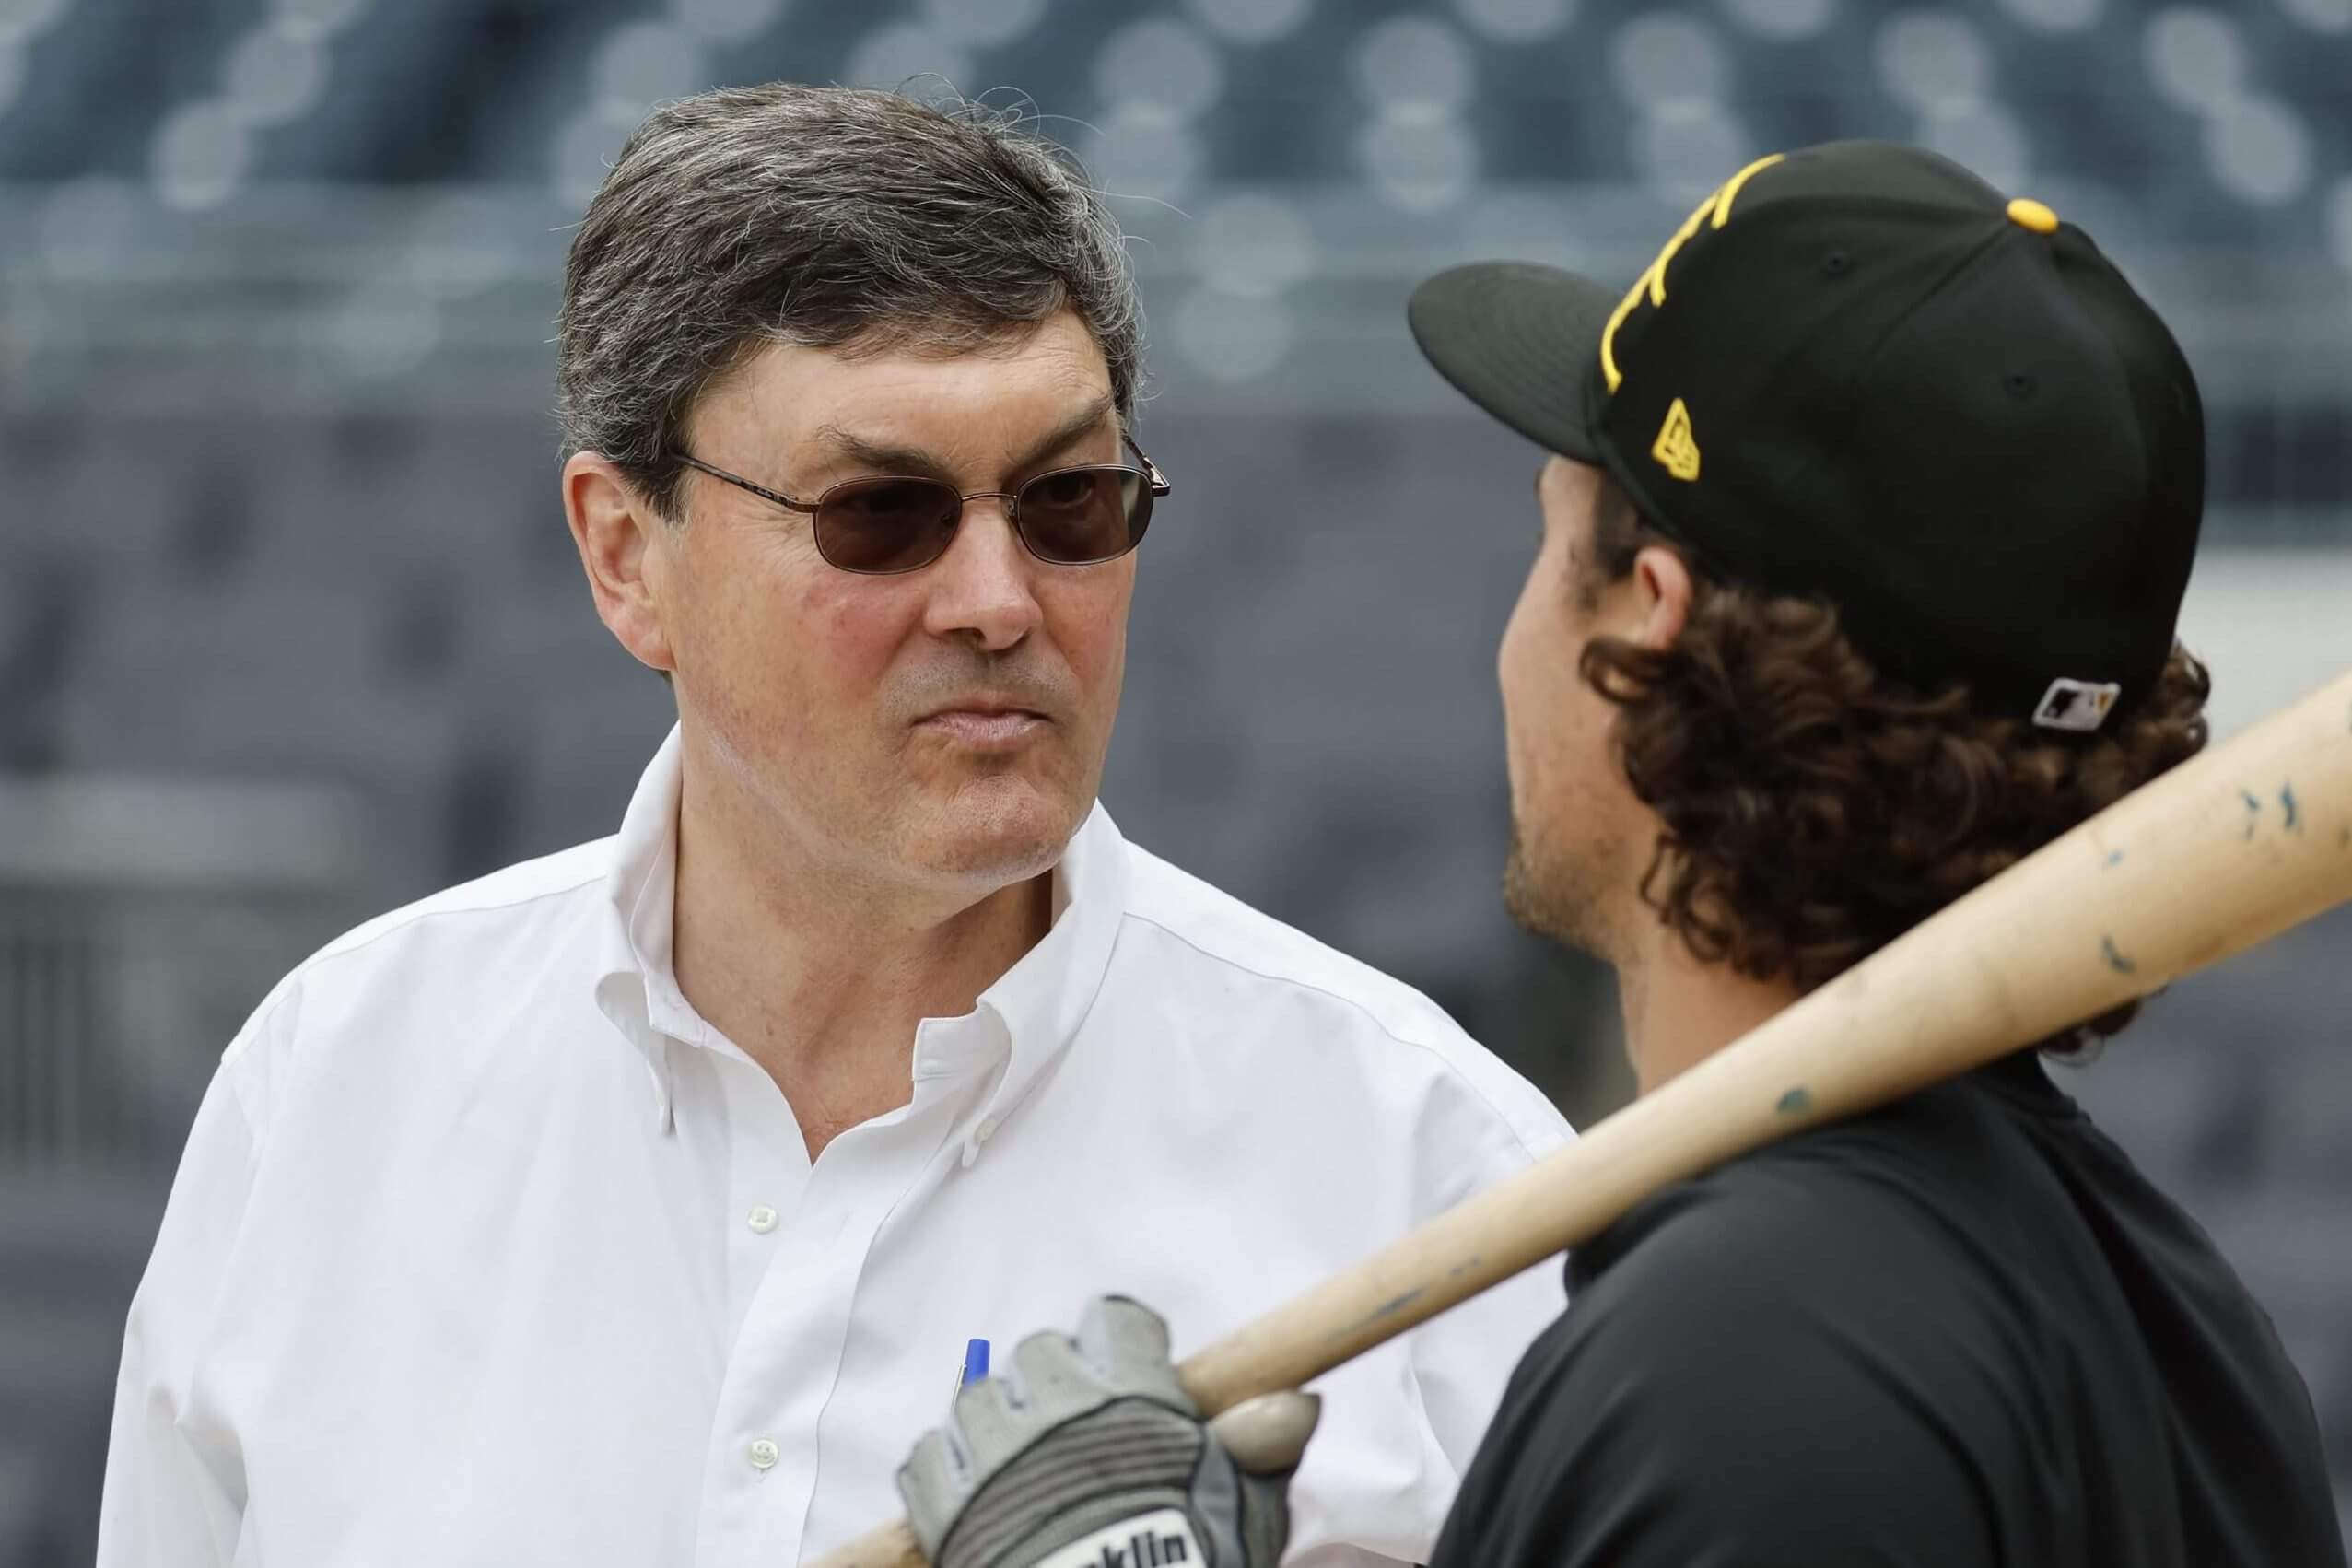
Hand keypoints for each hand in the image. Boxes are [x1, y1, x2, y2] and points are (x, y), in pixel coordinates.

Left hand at [897, 1296, 1319, 1567]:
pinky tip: (981, 1494)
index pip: (1112, 1320)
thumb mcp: (1242, 1509)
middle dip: (1058, 1383)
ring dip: (1000, 1423)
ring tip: (1027, 1467)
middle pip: (1040, 1352)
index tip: (1132, 1376)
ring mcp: (993, 1452)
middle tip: (1080, 1433)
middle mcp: (1054, 1406)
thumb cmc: (1186, 1565)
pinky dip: (949, 1467)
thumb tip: (1298, 1400)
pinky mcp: (946, 1502)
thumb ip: (1261, 1448)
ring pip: (980, 1397)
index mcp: (1128, 1394)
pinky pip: (929, 1454)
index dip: (1122, 1346)